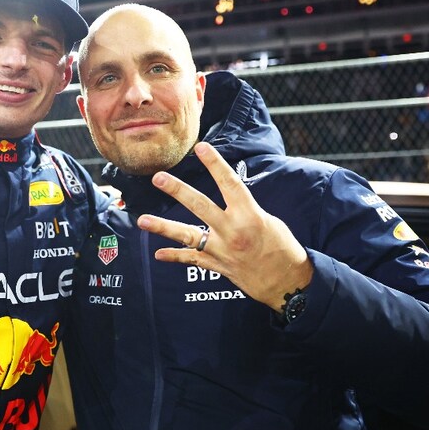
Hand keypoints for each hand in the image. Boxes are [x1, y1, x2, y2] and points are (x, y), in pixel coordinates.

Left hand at [136, 142, 311, 309]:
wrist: (286, 282)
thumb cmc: (282, 247)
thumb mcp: (269, 220)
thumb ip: (244, 209)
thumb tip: (228, 197)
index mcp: (250, 215)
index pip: (230, 183)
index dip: (215, 164)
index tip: (201, 147)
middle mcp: (232, 231)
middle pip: (200, 206)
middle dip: (177, 190)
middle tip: (158, 178)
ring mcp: (222, 250)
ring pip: (188, 235)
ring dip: (163, 227)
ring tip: (142, 220)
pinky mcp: (217, 265)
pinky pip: (192, 259)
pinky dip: (175, 256)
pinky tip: (158, 253)